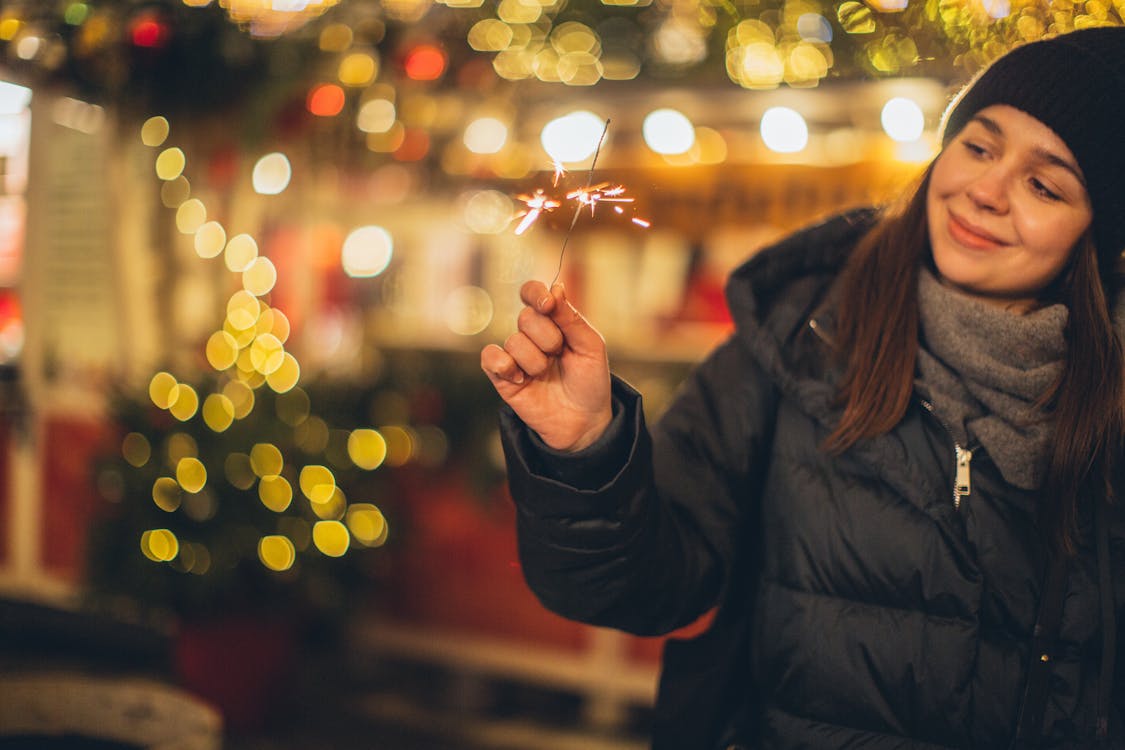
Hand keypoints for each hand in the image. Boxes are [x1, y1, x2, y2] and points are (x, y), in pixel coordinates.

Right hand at [481, 281, 611, 451]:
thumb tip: (556, 288)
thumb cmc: (590, 381)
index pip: (533, 293)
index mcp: (553, 321)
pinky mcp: (501, 375)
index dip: (535, 293)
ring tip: (546, 375)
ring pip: (514, 342)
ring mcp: (515, 354)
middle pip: (526, 318)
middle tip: (560, 356)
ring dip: (536, 361)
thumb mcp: (591, 347)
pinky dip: (505, 366)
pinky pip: (490, 357)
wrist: (583, 421)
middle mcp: (531, 334)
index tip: (547, 304)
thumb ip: (572, 319)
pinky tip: (521, 380)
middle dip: (548, 339)